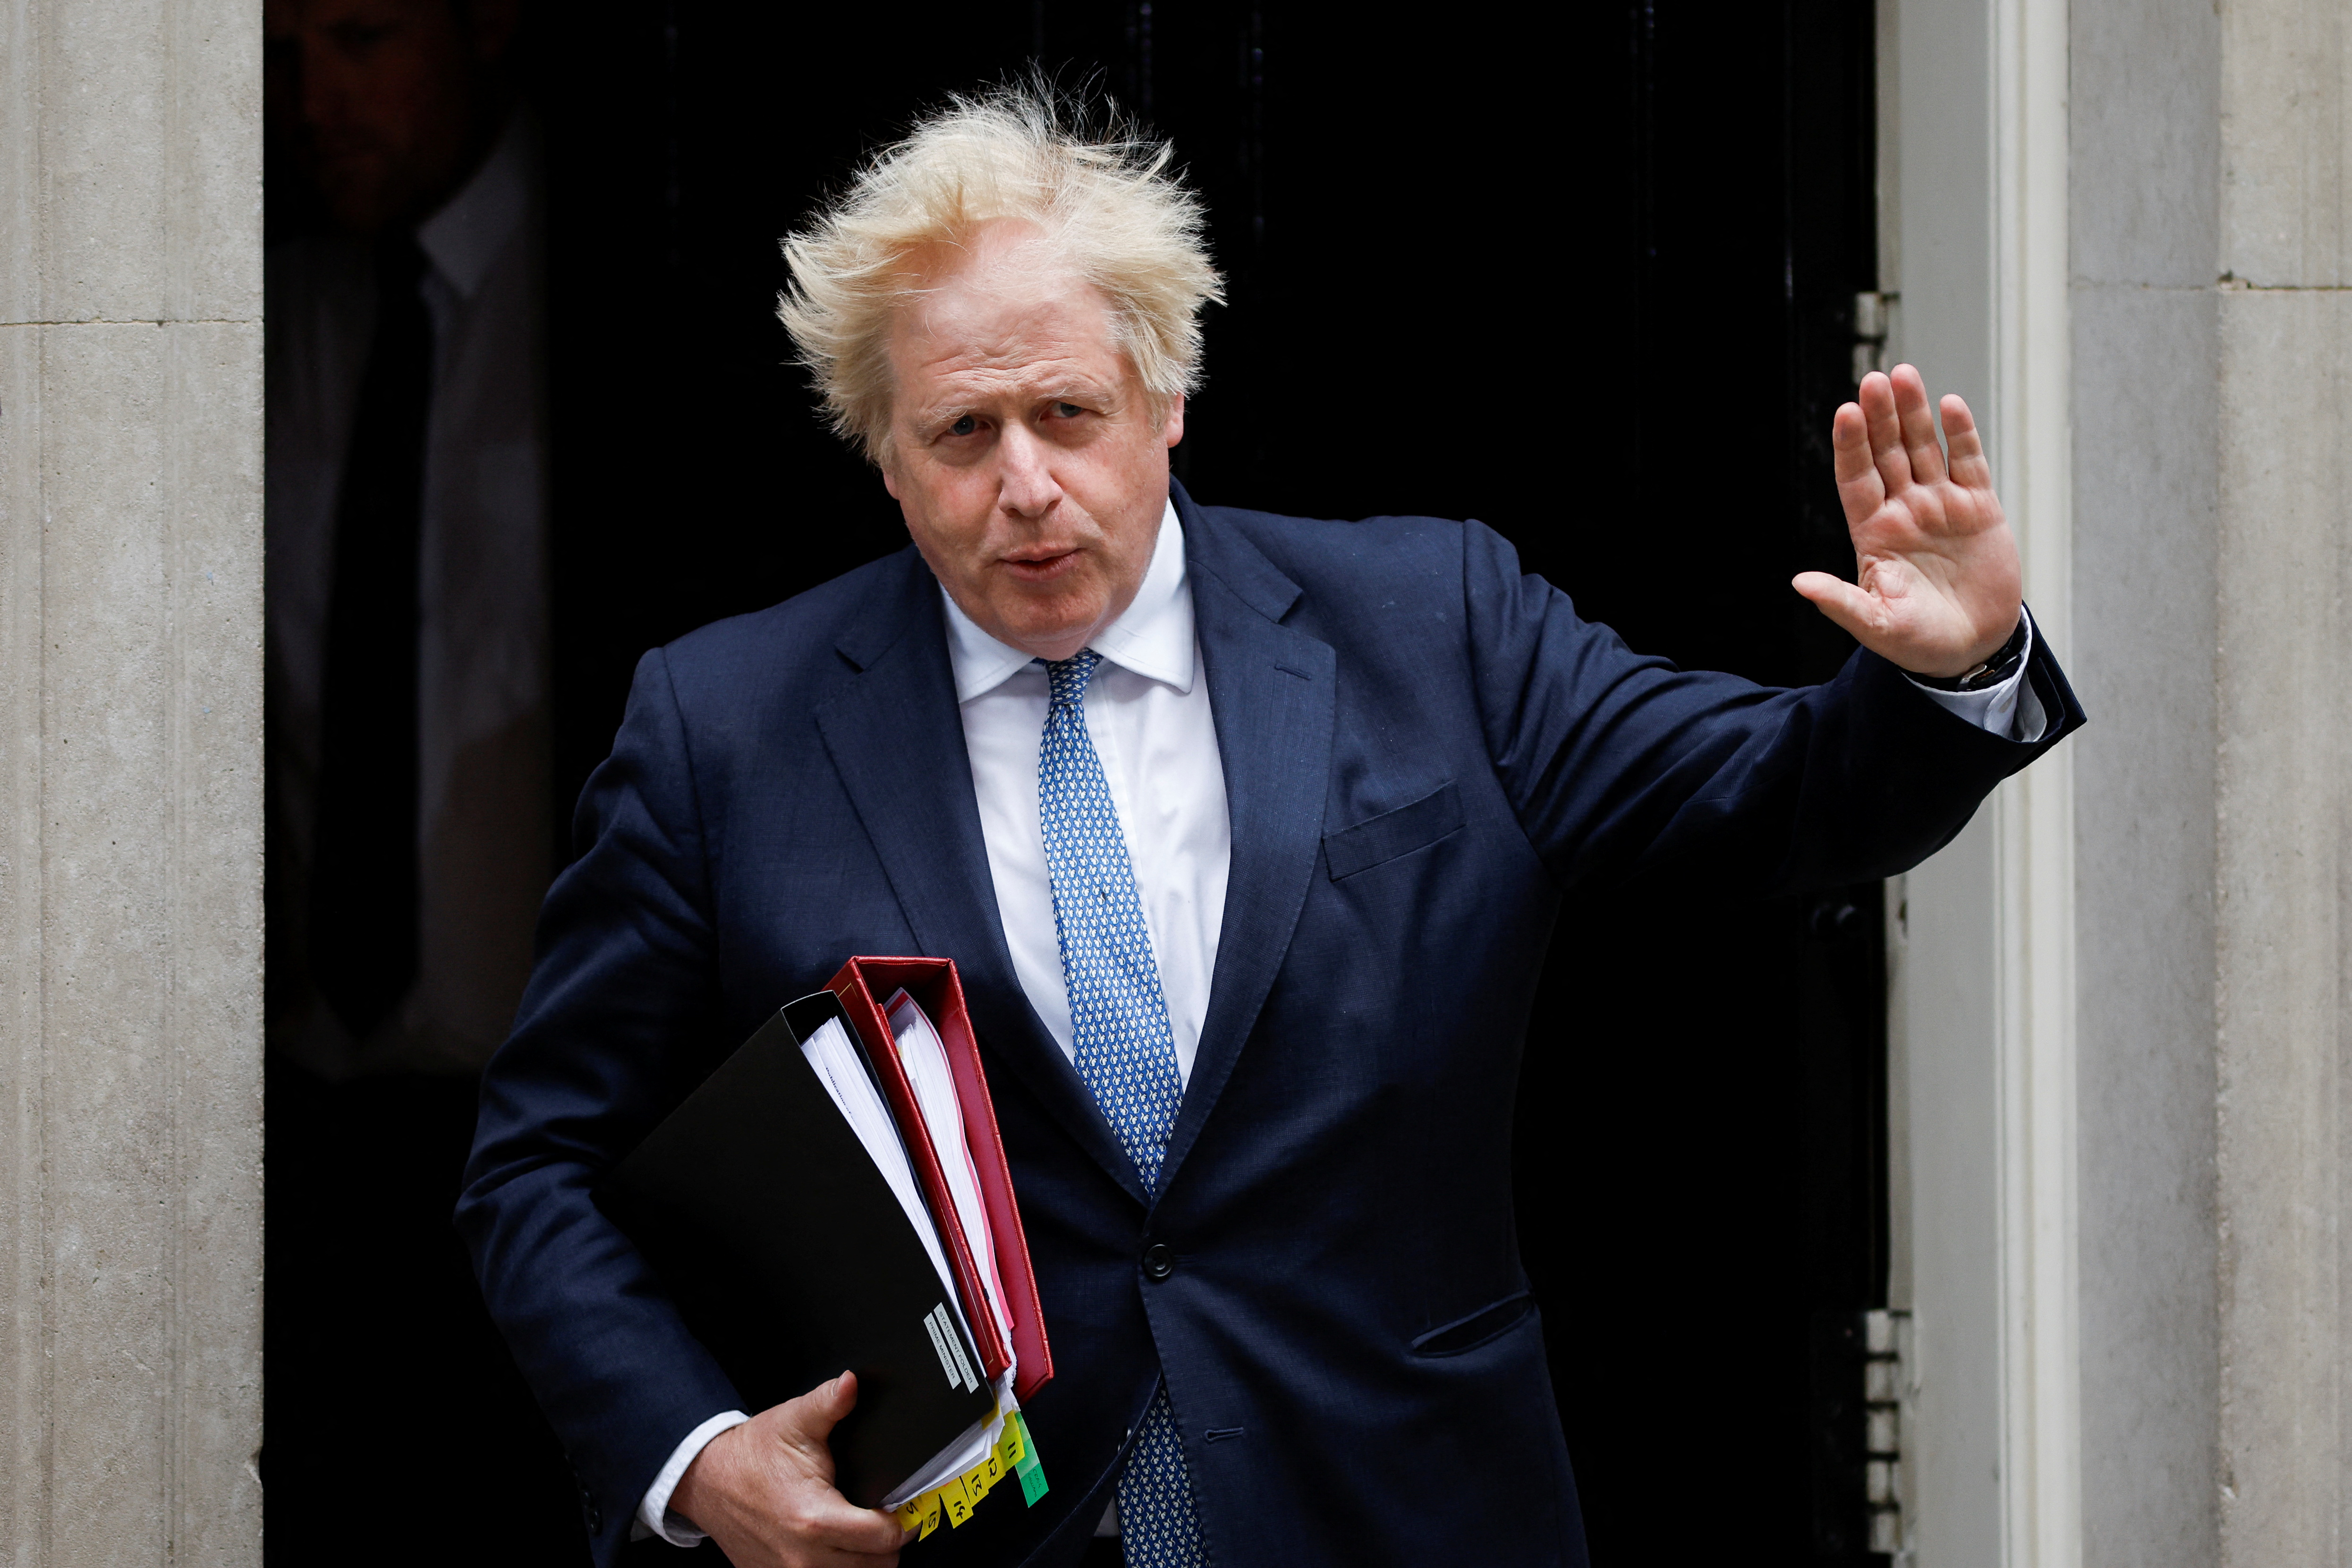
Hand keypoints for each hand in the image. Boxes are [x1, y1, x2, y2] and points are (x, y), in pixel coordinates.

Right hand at [669, 1372, 912, 1567]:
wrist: (705, 1479)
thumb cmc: (750, 1455)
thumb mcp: (794, 1421)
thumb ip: (829, 1402)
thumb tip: (852, 1382)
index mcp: (815, 1519)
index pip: (885, 1539)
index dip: (903, 1521)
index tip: (903, 1506)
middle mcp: (804, 1557)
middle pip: (877, 1567)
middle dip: (887, 1542)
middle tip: (883, 1515)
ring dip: (865, 1559)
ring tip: (862, 1530)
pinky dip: (838, 1566)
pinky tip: (837, 1544)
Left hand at [1794, 363, 2023, 677]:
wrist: (1971, 647)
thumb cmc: (1917, 640)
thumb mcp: (1876, 625)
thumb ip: (1841, 602)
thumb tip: (1800, 584)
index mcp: (1873, 533)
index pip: (1856, 479)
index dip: (1851, 447)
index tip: (1846, 413)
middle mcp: (1903, 510)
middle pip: (1888, 453)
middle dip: (1880, 417)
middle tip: (1874, 379)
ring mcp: (1940, 505)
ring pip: (1925, 448)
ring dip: (1915, 413)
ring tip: (1905, 376)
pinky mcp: (1978, 508)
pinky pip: (1968, 463)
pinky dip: (1961, 434)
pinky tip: (1950, 405)